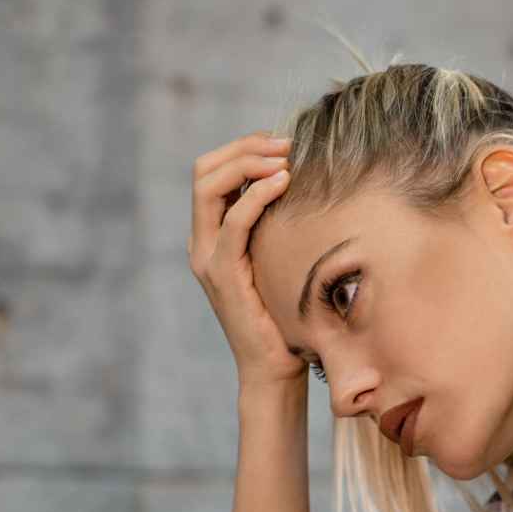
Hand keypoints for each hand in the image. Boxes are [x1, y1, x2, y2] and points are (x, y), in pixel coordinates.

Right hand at [187, 132, 302, 387]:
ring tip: (285, 157)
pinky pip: (232, 223)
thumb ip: (279, 226)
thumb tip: (311, 185)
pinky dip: (256, 196)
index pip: (211, 171)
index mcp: (211, 235)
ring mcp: (207, 259)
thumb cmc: (288, 315)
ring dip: (249, 163)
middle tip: (286, 144)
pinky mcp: (222, 275)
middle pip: (204, 170)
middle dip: (244, 147)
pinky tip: (284, 183)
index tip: (283, 142)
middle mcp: (201, 243)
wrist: (275, 369)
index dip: (243, 147)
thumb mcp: (282, 259)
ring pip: (209, 188)